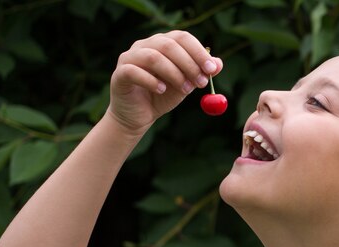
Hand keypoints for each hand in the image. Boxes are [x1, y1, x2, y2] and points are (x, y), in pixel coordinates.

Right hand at [106, 31, 222, 134]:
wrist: (138, 116)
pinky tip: (161, 90)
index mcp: (162, 44)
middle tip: (201, 83)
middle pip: (169, 45)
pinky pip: (134, 71)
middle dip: (189, 64)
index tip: (212, 69)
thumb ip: (200, 73)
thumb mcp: (186, 84)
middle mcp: (145, 46)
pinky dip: (151, 80)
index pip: (182, 37)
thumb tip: (219, 63)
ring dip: (174, 73)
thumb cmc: (162, 97)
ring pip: (153, 57)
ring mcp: (129, 58)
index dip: (199, 52)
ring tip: (184, 89)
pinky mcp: (119, 74)